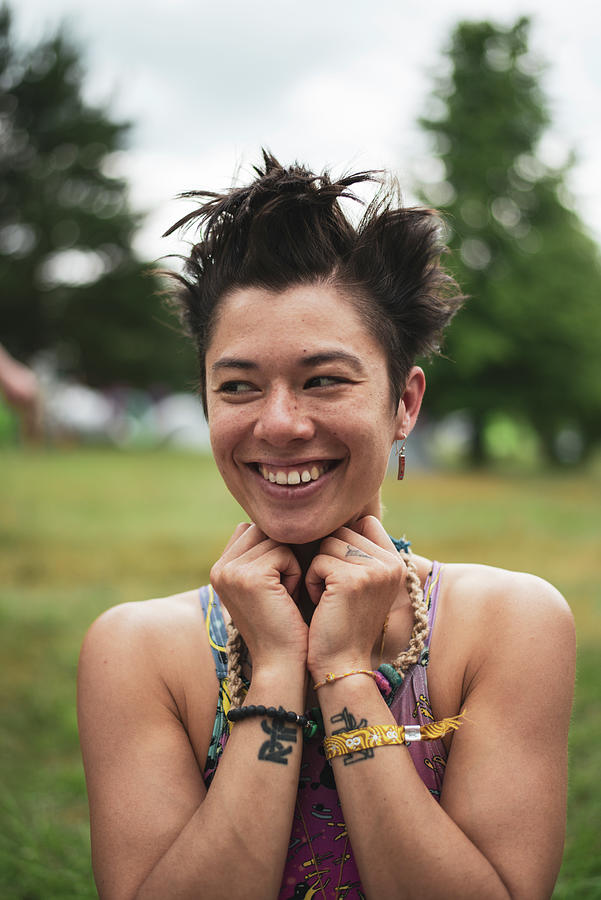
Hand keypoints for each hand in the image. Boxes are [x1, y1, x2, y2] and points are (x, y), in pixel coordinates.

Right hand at [210, 524, 307, 670]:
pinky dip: (295, 572)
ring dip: (290, 563)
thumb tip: (288, 519)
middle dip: (282, 552)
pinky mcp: (249, 577)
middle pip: (261, 529)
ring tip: (285, 595)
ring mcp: (231, 572)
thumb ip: (265, 553)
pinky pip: (284, 552)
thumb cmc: (284, 624)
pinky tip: (289, 598)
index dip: (274, 548)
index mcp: (219, 569)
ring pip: (274, 539)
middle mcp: (219, 568)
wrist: (282, 664)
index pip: (251, 529)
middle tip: (284, 590)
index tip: (280, 582)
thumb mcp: (268, 585)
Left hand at [305, 516, 407, 677]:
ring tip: (327, 597)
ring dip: (318, 568)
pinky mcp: (353, 579)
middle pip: (343, 530)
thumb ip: (358, 552)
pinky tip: (321, 603)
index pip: (366, 522)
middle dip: (328, 556)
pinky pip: (318, 560)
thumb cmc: (342, 624)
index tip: (338, 572)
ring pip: (329, 542)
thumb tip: (335, 519)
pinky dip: (311, 580)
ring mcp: (374, 570)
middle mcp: (391, 563)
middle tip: (332, 590)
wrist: (342, 666)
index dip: (344, 541)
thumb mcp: (360, 585)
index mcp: (397, 563)